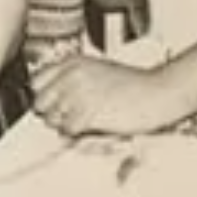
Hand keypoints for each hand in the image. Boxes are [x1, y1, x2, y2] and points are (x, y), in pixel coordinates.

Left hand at [32, 54, 196, 137]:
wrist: (160, 92)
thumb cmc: (134, 85)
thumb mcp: (98, 71)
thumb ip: (73, 80)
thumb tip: (51, 100)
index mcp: (73, 62)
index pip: (36, 82)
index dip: (45, 96)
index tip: (55, 103)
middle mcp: (73, 75)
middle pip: (40, 103)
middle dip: (52, 113)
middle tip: (71, 117)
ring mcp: (80, 93)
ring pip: (52, 119)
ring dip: (65, 125)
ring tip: (84, 121)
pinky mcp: (89, 112)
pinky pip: (68, 130)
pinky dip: (77, 134)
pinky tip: (92, 127)